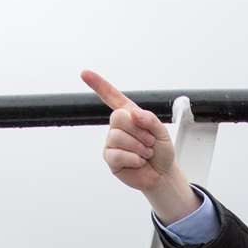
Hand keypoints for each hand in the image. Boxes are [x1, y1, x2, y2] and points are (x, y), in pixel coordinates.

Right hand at [82, 70, 198, 221]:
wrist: (162, 174)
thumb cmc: (161, 151)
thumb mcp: (162, 132)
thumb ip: (150, 119)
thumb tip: (133, 114)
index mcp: (130, 115)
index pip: (112, 97)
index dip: (98, 85)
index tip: (84, 73)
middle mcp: (118, 127)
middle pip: (118, 117)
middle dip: (138, 131)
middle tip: (149, 142)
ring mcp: (112, 142)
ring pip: (118, 137)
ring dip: (138, 147)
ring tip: (146, 153)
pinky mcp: (110, 158)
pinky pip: (117, 154)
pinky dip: (133, 158)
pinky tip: (139, 161)